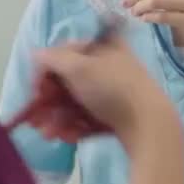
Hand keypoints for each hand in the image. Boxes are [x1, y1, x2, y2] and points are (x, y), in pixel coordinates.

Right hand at [27, 37, 173, 144]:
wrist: (148, 123)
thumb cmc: (112, 88)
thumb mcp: (79, 67)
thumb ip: (54, 59)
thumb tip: (36, 54)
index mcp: (104, 47)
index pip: (66, 52)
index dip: (47, 70)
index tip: (36, 89)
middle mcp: (108, 66)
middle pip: (68, 82)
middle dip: (48, 102)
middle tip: (35, 120)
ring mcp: (112, 92)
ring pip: (75, 103)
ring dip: (57, 118)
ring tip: (48, 134)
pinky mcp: (115, 114)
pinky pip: (87, 118)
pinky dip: (74, 126)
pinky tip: (67, 137)